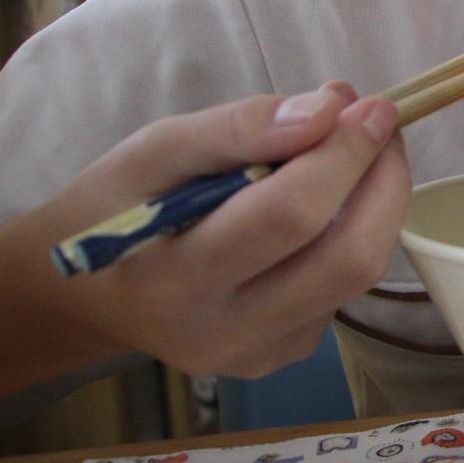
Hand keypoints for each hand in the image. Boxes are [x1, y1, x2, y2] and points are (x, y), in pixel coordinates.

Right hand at [27, 85, 410, 377]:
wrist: (80, 295)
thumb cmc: (112, 209)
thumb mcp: (153, 151)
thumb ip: (238, 128)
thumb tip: (330, 108)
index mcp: (175, 282)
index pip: (290, 216)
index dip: (344, 155)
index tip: (371, 105)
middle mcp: (223, 333)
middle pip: (347, 259)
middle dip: (383, 183)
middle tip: (381, 126)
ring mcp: (258, 354)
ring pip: (357, 278)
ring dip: (376, 206)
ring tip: (358, 155)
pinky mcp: (282, 357)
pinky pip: (342, 293)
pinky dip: (349, 237)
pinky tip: (321, 210)